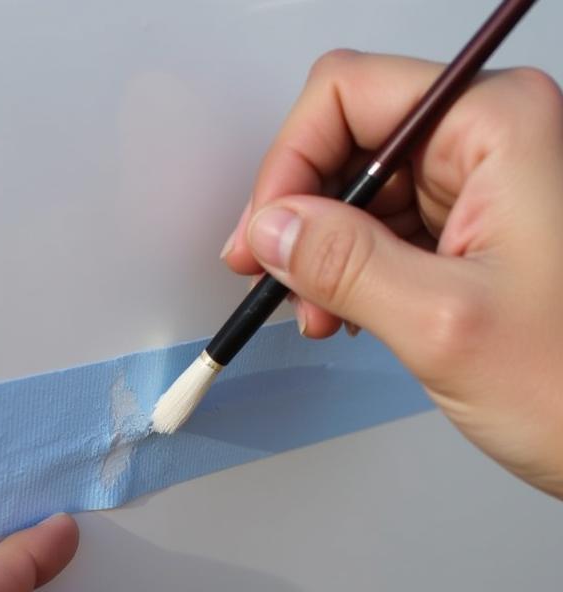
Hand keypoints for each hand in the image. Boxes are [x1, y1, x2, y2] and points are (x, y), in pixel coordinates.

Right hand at [222, 51, 562, 498]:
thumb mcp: (440, 322)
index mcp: (499, 127)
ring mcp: (486, 184)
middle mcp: (494, 140)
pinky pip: (388, 228)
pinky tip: (346, 311)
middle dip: (302, 216)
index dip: (289, 165)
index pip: (349, 96)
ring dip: (323, 253)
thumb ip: (344, 266)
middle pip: (350, 141)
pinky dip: (353, 270)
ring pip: (362, 190)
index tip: (264, 236)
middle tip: (273, 278)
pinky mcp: (476, 228)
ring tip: (320, 312)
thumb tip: (273, 229)